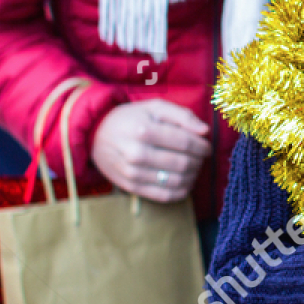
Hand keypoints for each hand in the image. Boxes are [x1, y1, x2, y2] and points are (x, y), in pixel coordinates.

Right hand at [90, 99, 211, 202]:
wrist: (96, 135)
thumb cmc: (132, 118)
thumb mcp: (155, 107)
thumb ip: (183, 116)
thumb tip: (205, 131)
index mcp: (144, 130)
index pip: (186, 143)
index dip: (203, 147)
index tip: (207, 146)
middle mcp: (137, 154)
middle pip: (183, 163)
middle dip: (199, 161)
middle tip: (201, 157)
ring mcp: (133, 173)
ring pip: (176, 181)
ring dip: (192, 176)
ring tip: (194, 168)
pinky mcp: (131, 187)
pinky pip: (164, 196)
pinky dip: (181, 191)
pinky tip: (185, 183)